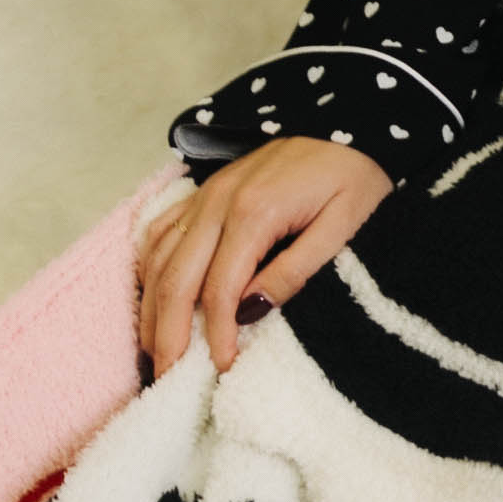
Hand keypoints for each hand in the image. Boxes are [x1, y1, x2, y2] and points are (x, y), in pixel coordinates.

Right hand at [141, 140, 392, 375]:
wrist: (350, 123)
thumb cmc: (354, 177)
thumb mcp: (342, 226)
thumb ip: (295, 270)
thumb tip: (250, 314)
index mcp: (254, 212)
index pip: (220, 290)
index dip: (216, 335)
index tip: (224, 368)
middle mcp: (217, 201)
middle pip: (175, 279)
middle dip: (168, 335)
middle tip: (169, 378)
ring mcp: (205, 194)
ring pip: (158, 259)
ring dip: (151, 309)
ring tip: (155, 352)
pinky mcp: (204, 191)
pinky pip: (159, 232)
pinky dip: (149, 270)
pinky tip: (152, 300)